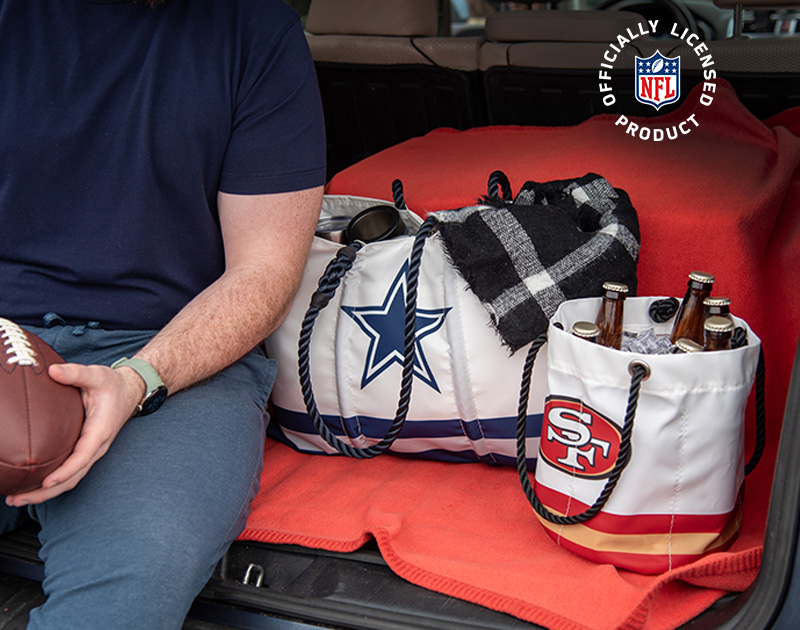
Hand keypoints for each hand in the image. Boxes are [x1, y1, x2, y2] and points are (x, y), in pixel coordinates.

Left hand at [4, 362, 144, 506]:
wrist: (130, 390)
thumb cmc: (113, 384)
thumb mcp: (97, 375)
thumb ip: (75, 373)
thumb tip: (52, 371)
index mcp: (100, 431)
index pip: (82, 457)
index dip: (64, 472)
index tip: (45, 483)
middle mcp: (97, 447)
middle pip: (73, 478)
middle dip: (45, 493)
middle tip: (16, 499)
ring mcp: (92, 451)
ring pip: (71, 479)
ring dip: (45, 493)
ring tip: (17, 498)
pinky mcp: (85, 451)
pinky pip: (70, 472)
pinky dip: (51, 483)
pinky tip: (32, 484)